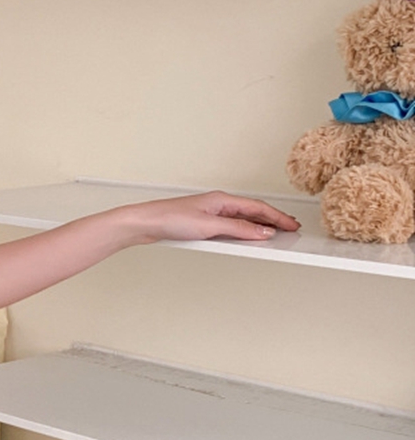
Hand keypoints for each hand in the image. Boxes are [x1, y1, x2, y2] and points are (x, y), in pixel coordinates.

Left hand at [114, 191, 301, 245]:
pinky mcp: (201, 224)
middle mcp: (218, 204)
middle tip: (289, 230)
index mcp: (223, 200)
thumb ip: (239, 230)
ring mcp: (210, 214)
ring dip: (258, 227)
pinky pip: (229, 227)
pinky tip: (245, 239)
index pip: (258, 207)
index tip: (293, 225)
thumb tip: (263, 232)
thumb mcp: (210, 227)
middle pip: (252, 212)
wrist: (146, 223)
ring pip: (241, 220)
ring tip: (273, 235)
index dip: (278, 217)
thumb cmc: (171, 219)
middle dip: (272, 221)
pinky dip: (242, 232)